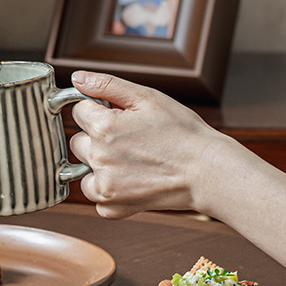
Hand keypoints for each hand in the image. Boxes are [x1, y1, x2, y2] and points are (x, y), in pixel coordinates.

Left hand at [68, 71, 220, 218]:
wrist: (208, 171)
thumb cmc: (183, 133)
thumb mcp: (147, 98)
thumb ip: (106, 85)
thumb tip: (77, 78)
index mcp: (103, 128)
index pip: (78, 111)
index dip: (98, 110)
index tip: (117, 116)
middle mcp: (99, 158)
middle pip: (78, 141)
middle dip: (97, 137)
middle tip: (129, 139)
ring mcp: (104, 185)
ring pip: (82, 169)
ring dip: (98, 165)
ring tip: (129, 160)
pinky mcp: (112, 207)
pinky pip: (95, 196)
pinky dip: (107, 190)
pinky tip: (129, 179)